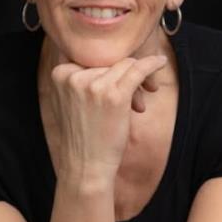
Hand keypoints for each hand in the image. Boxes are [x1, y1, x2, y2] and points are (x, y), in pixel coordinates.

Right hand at [47, 53, 169, 177]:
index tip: (119, 83)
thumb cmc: (83, 135)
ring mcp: (94, 84)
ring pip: (125, 65)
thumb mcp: (73, 101)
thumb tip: (114, 57)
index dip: (109, 68)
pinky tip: (161, 62)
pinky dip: (152, 65)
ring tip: (137, 103)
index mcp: (60, 73)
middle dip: (124, 75)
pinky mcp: (115, 95)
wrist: (86, 165)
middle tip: (134, 97)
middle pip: (110, 60)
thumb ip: (83, 77)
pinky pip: (138, 70)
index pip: (92, 56)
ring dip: (137, 79)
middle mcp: (74, 75)